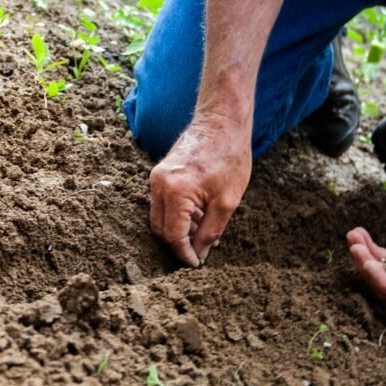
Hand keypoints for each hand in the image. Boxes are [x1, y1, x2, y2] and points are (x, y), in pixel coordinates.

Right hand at [149, 117, 251, 266]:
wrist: (222, 122)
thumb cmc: (229, 157)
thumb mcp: (227, 201)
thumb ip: (210, 232)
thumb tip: (199, 254)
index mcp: (175, 192)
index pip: (173, 235)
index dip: (184, 254)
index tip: (196, 264)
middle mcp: (159, 184)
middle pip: (160, 229)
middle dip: (179, 244)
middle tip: (200, 252)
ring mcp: (156, 177)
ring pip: (160, 217)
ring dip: (178, 230)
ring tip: (204, 231)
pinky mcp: (159, 173)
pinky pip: (162, 203)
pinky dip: (177, 215)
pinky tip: (198, 215)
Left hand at [347, 204, 385, 305]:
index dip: (382, 281)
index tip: (369, 264)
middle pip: (384, 284)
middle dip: (367, 266)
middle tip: (356, 248)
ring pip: (378, 269)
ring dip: (363, 255)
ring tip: (353, 237)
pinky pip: (378, 255)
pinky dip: (366, 245)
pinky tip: (357, 233)